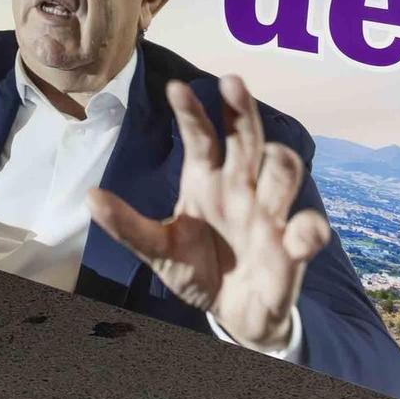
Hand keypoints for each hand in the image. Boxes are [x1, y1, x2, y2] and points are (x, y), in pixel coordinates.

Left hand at [87, 77, 329, 352]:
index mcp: (207, 181)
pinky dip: (308, 229)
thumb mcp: (158, 250)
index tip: (175, 87)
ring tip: (270, 159)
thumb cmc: (196, 270)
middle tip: (232, 83)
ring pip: (284, 172)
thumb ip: (128, 226)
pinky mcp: (292, 248)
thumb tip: (90, 197)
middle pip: (247, 138)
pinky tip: (297, 235)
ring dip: (279, 163)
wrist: (232, 316)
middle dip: (241, 110)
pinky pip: (309, 229)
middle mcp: (241, 187)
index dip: (191, 113)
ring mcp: (269, 214)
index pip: (201, 138)